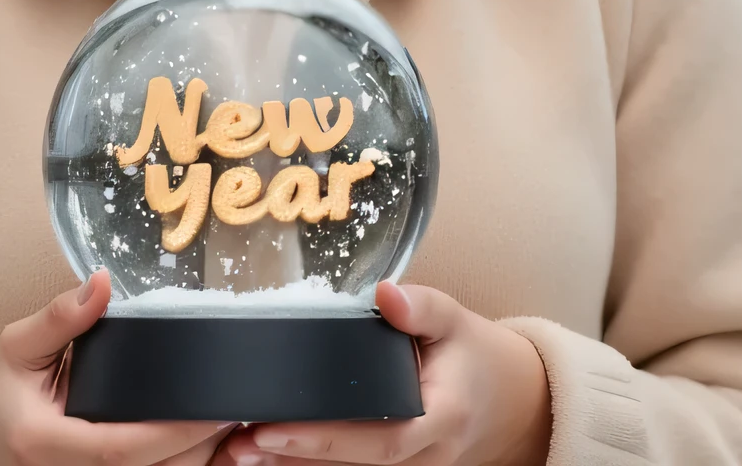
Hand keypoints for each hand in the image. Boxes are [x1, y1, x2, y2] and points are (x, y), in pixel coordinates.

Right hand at [0, 269, 233, 465]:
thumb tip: (101, 282)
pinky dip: (181, 459)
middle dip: (202, 444)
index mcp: (50, 445)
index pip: (124, 448)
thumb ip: (59, 318)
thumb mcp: (16, 347)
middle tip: (240, 401)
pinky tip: (207, 435)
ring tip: (232, 414)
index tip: (216, 407)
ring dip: (198, 455)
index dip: (176, 432)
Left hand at [216, 282, 550, 465]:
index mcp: (443, 416)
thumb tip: (385, 294)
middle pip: (354, 464)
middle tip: (238, 440)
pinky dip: (306, 464)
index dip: (327, 438)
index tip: (275, 427)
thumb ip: (422, 307)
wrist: (507, 401)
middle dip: (294, 455)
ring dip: (291, 465)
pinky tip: (262, 455)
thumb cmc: (473, 356)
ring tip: (234, 450)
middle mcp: (426, 454)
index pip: (383, 438)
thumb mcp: (455, 321)